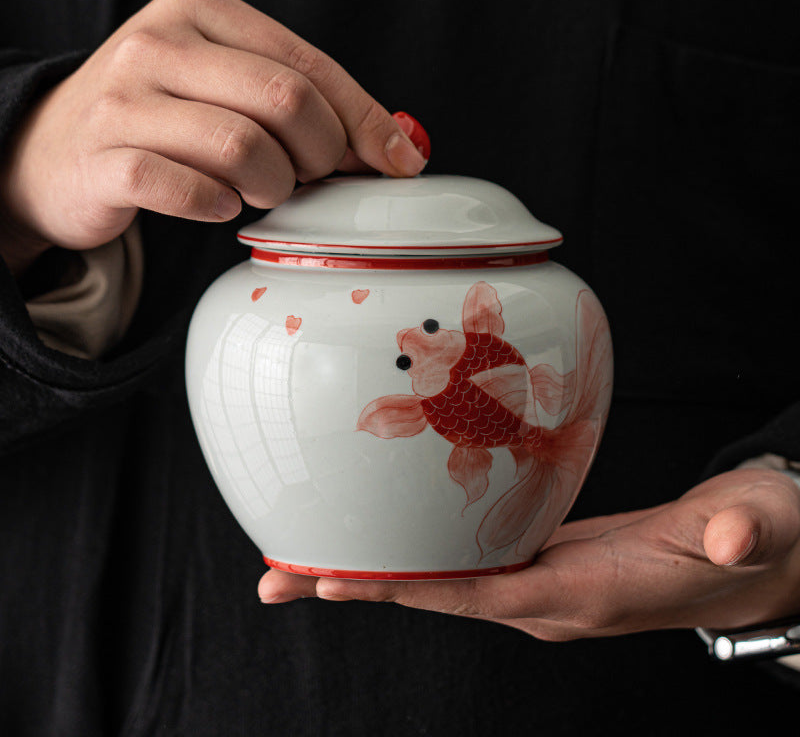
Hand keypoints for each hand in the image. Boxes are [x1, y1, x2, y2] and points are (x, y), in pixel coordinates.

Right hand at [0, 0, 426, 274]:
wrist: (54, 154)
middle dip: (318, 155)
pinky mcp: (104, 159)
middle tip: (306, 177)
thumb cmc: (159, 121)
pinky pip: (187, 188)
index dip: (363, 120)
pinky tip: (218, 204)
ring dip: (272, 185)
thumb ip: (303, 102)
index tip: (396, 162)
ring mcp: (124, 100)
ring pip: (243, 146)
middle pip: (284, 100)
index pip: (307, 64)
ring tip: (260, 190)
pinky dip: (218, 205)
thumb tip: (398, 145)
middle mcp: (158, 43)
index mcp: (200, 12)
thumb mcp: (226, 88)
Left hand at [257, 467, 799, 639]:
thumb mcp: (758, 528)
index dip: (412, 589)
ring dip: (375, 572)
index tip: (337, 580)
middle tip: (277, 577)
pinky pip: (465, 563)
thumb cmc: (757, 541)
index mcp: (589, 594)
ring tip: (303, 559)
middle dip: (362, 587)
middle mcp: (551, 599)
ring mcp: (542, 583)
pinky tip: (382, 535)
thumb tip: (730, 538)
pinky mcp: (541, 560)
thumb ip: (742, 535)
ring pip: (444, 582)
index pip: (486, 597)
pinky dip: (417, 554)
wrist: (757, 560)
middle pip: (442, 597)